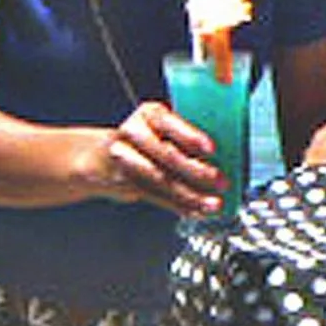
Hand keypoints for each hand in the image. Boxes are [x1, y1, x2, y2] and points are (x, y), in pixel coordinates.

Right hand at [87, 101, 227, 216]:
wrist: (99, 157)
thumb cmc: (145, 140)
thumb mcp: (162, 128)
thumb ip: (186, 138)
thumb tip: (226, 155)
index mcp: (149, 114)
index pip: (170, 123)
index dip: (191, 136)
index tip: (212, 148)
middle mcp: (134, 132)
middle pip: (167, 154)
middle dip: (198, 171)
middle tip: (220, 181)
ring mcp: (125, 158)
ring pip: (162, 180)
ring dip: (191, 196)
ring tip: (213, 204)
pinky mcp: (124, 183)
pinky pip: (156, 196)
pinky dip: (179, 206)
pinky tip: (196, 211)